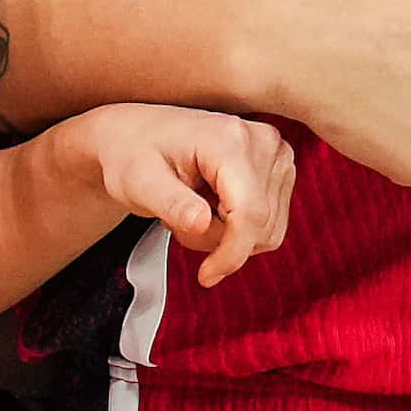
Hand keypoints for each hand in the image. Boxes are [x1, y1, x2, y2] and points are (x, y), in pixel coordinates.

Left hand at [60, 105, 294, 287]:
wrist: (137, 133)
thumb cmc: (133, 153)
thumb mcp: (138, 182)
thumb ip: (171, 203)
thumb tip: (202, 223)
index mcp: (229, 139)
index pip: (250, 212)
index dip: (231, 254)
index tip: (206, 276)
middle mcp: (262, 141)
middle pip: (261, 225)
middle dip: (220, 242)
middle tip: (179, 222)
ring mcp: (275, 153)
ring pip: (268, 229)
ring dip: (228, 237)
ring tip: (192, 211)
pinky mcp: (277, 168)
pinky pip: (269, 223)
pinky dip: (238, 229)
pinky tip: (211, 208)